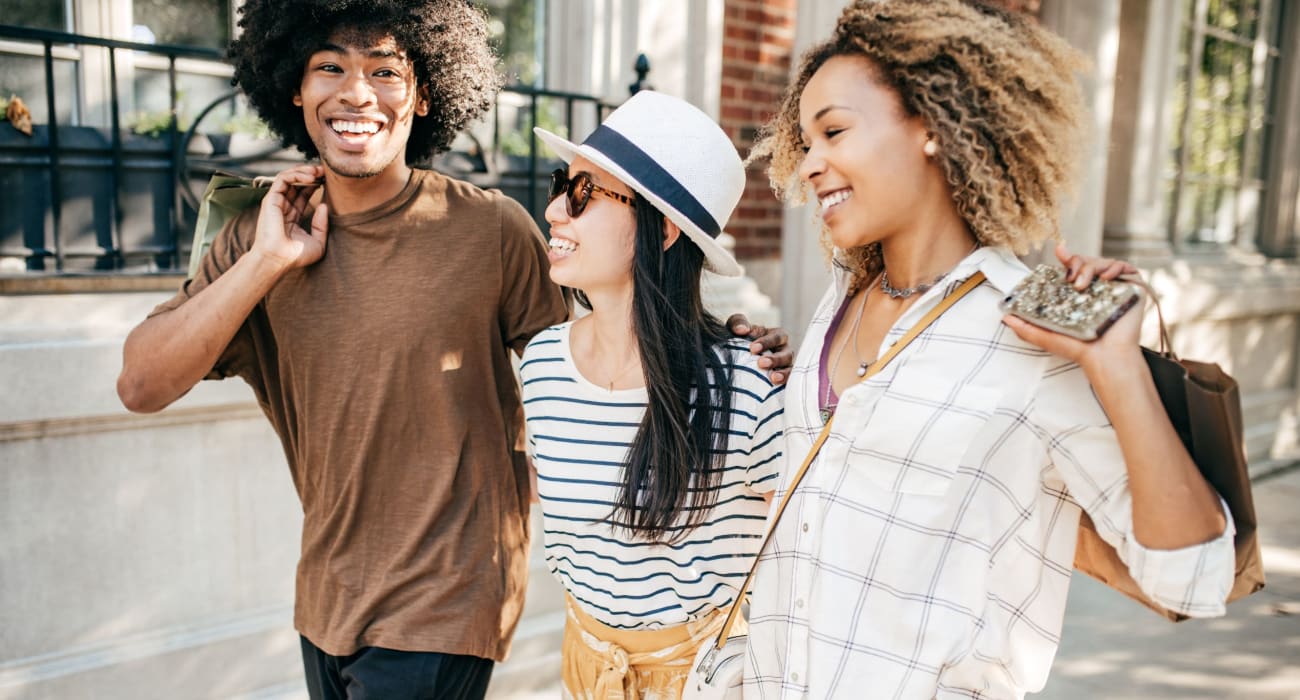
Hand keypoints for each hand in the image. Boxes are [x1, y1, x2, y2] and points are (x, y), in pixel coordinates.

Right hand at [253, 165, 327, 271]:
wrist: (279, 259)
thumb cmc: (296, 256)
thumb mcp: (318, 243)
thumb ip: (322, 225)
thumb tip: (324, 205)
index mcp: (292, 216)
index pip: (303, 194)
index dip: (316, 185)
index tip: (329, 181)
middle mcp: (283, 207)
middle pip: (297, 183)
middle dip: (311, 174)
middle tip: (326, 172)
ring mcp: (276, 202)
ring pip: (289, 177)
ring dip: (304, 171)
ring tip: (319, 172)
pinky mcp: (271, 199)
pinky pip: (282, 179)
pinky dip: (296, 174)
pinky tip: (310, 177)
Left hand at [726, 314, 792, 384]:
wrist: (736, 356)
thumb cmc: (739, 337)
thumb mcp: (737, 326)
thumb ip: (738, 323)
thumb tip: (741, 330)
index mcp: (776, 335)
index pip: (776, 337)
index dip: (766, 342)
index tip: (752, 348)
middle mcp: (784, 351)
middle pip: (786, 354)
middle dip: (775, 359)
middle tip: (761, 363)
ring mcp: (785, 366)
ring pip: (790, 369)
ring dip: (783, 373)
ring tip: (773, 378)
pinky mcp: (782, 380)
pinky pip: (787, 383)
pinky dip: (783, 385)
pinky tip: (775, 387)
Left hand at [1002, 243, 1143, 374]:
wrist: (1105, 356)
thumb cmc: (1079, 348)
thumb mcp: (1045, 336)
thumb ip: (1025, 326)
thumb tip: (1004, 317)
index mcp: (1078, 294)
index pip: (1072, 269)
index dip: (1067, 257)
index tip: (1059, 252)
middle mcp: (1097, 288)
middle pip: (1086, 261)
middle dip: (1076, 263)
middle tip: (1070, 278)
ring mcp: (1115, 286)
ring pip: (1102, 261)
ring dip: (1090, 268)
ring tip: (1083, 285)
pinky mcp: (1132, 287)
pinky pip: (1125, 266)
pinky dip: (1115, 267)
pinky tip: (1106, 278)